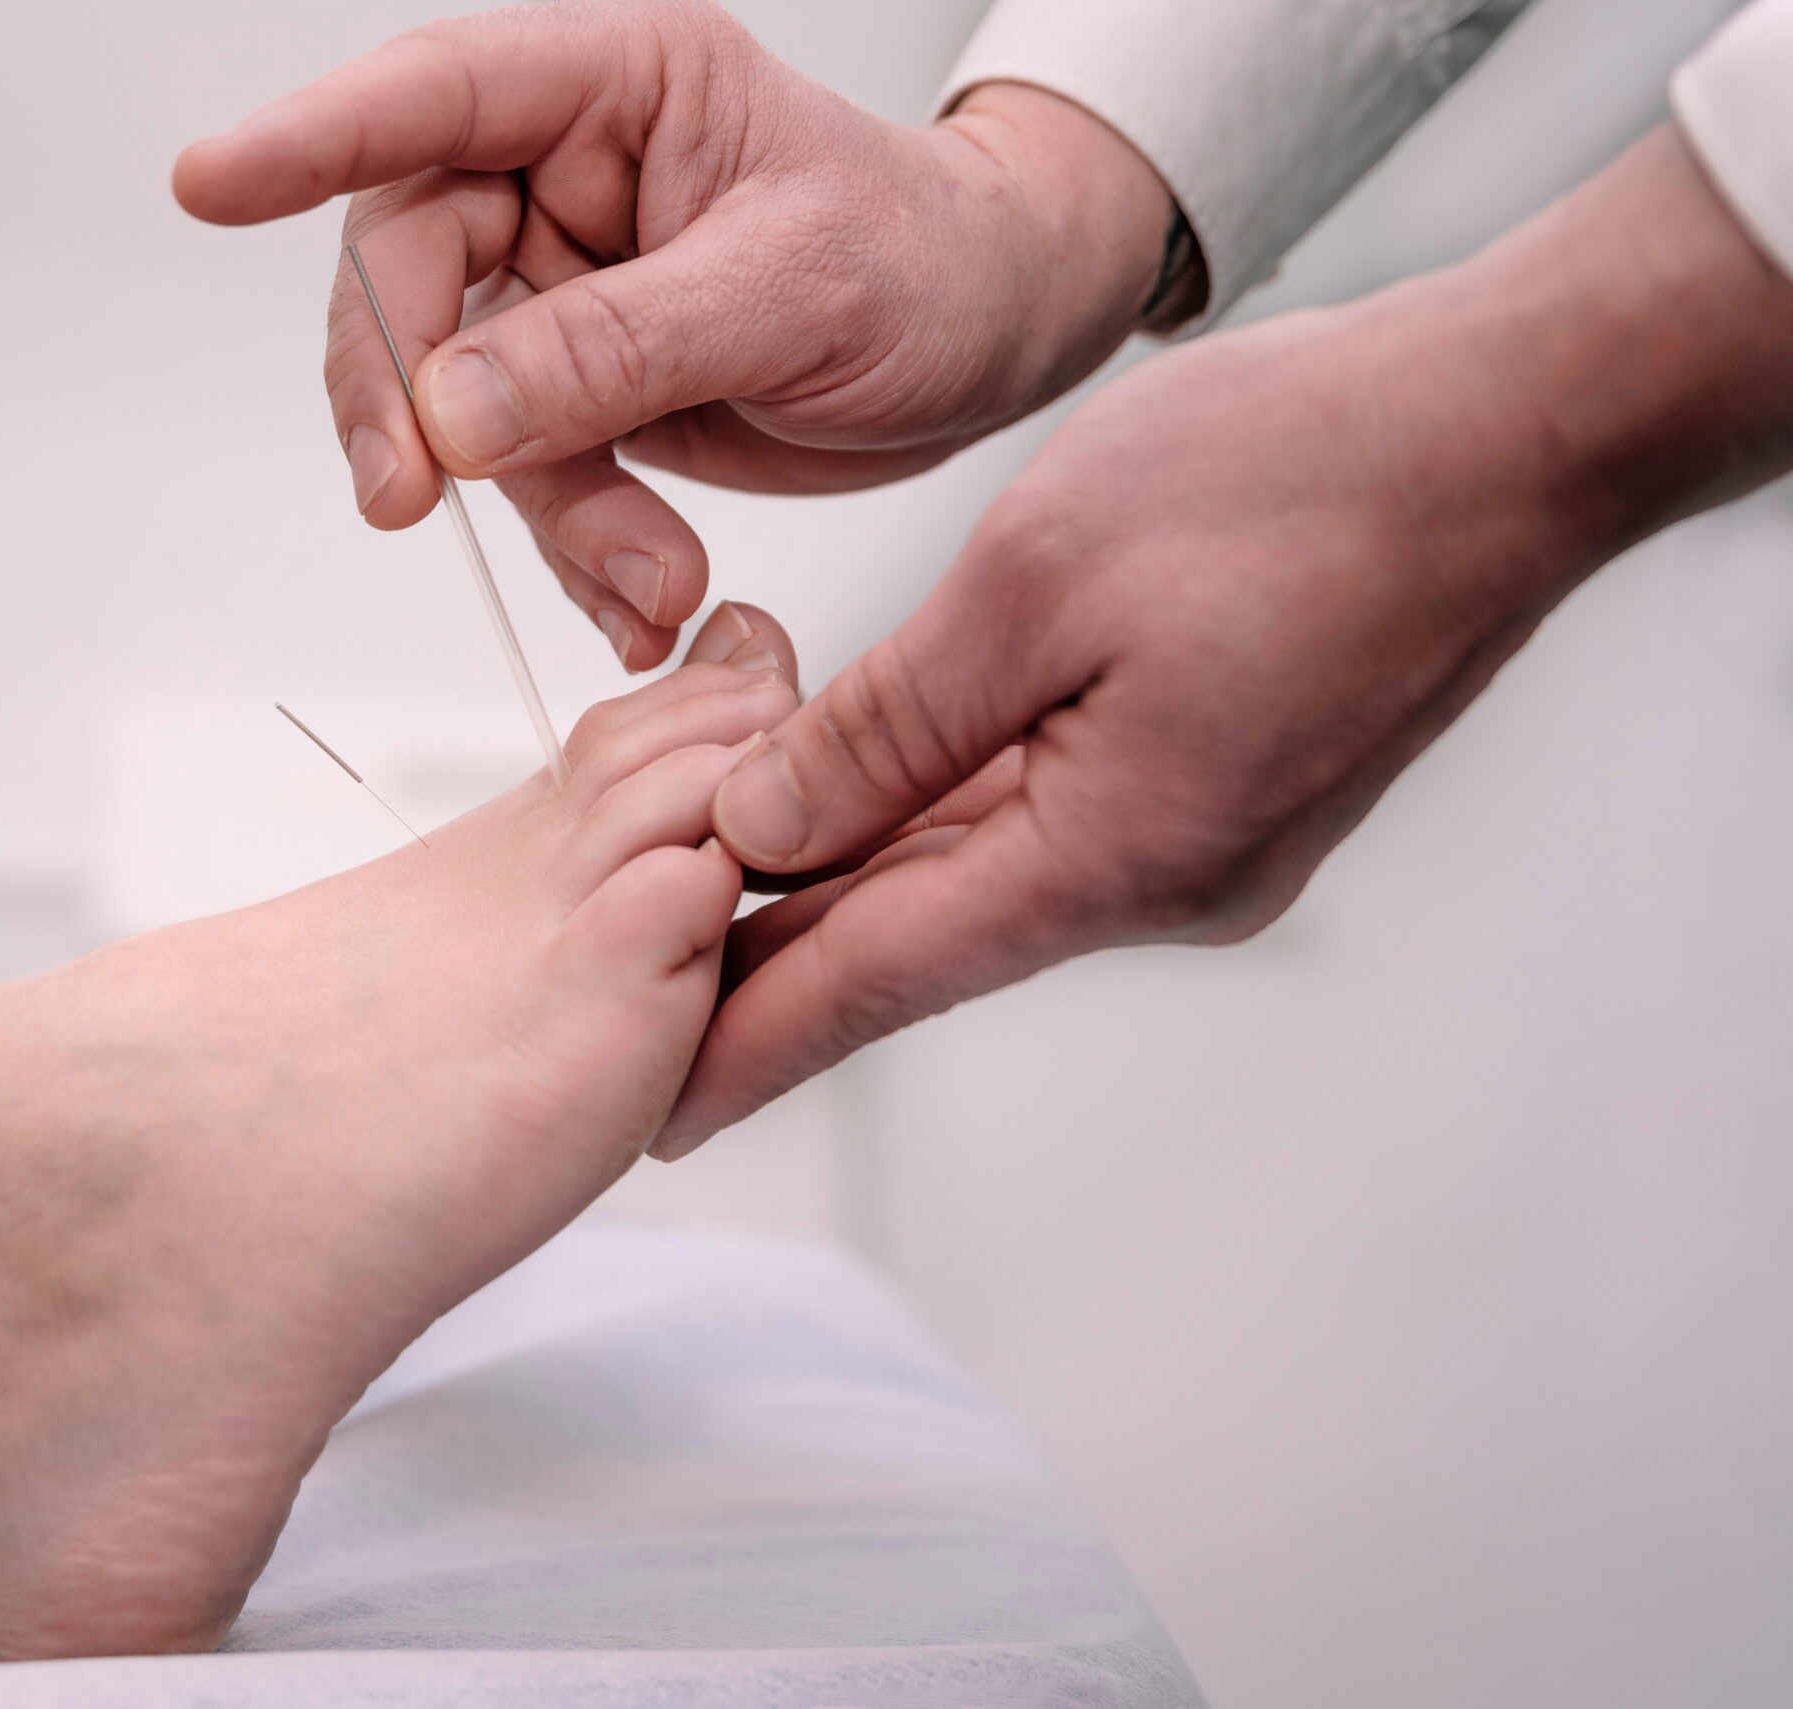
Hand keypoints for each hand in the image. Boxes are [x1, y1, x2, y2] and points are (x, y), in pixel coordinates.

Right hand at [173, 0, 1184, 668]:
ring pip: (462, 408)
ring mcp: (562, 294)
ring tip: (650, 580)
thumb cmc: (926, 261)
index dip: (309, 139)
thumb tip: (449, 412)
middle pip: (405, 277)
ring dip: (540, 514)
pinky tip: (645, 599)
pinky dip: (580, 553)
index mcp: (613, 89)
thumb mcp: (790, 292)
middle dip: (408, 401)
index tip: (209, 184)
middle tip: (417, 500)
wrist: (994, 340)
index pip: (431, 96)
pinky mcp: (582, 394)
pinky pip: (531, 483)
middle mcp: (561, 180)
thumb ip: (616, 348)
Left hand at [656, 124, 1792, 1153]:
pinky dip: (935, 825)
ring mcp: (1198, 841)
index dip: (754, 1041)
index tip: (654, 1113)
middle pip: (920, 943)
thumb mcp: (1036, 582)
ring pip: (977, 880)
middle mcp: (1161, 883)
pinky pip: (1038, 825)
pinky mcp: (1218, 785)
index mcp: (1112, 856)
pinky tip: (852, 819)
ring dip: (851, 895)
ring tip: (711, 929)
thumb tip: (760, 829)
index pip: (881, 978)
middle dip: (779, 978)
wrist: (1508, 427)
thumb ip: (887, 726)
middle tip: (649, 1031)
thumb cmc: (1294, 477)